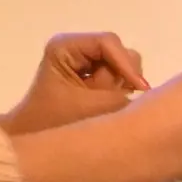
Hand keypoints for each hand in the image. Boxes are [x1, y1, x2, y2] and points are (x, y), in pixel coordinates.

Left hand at [2, 32, 148, 135]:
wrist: (33, 138)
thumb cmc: (55, 123)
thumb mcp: (90, 108)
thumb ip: (120, 96)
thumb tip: (147, 93)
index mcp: (66, 46)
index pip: (108, 43)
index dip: (126, 65)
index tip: (141, 90)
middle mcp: (77, 48)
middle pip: (118, 52)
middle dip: (123, 77)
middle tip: (117, 101)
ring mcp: (87, 62)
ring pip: (123, 67)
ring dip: (123, 87)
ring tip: (108, 106)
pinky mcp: (94, 76)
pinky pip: (120, 80)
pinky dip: (121, 93)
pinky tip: (109, 106)